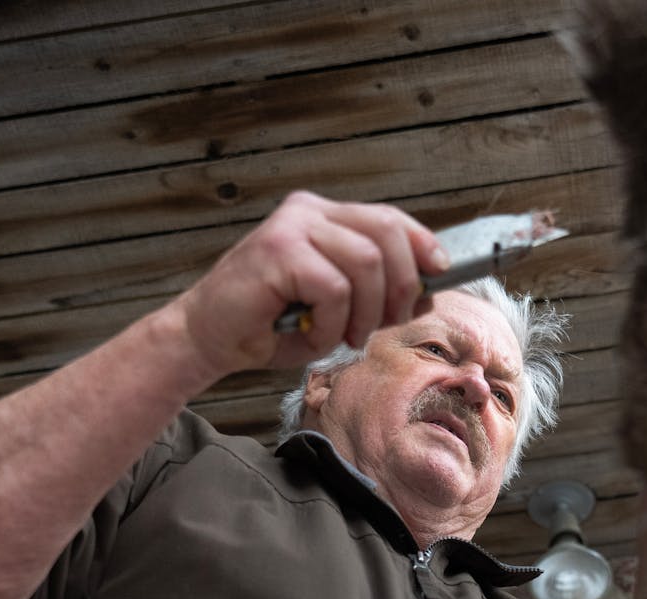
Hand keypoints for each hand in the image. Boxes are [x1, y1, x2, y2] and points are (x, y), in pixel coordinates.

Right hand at [175, 191, 449, 373]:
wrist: (207, 338)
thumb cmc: (271, 325)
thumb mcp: (337, 310)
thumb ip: (378, 295)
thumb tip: (428, 292)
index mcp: (323, 217)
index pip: (389, 219)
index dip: (421, 244)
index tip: (439, 273)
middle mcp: (308, 212)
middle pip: (387, 235)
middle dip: (401, 286)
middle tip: (385, 324)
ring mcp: (292, 227)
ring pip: (367, 264)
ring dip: (367, 313)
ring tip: (347, 337)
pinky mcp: (277, 251)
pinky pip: (335, 289)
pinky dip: (334, 323)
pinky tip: (314, 335)